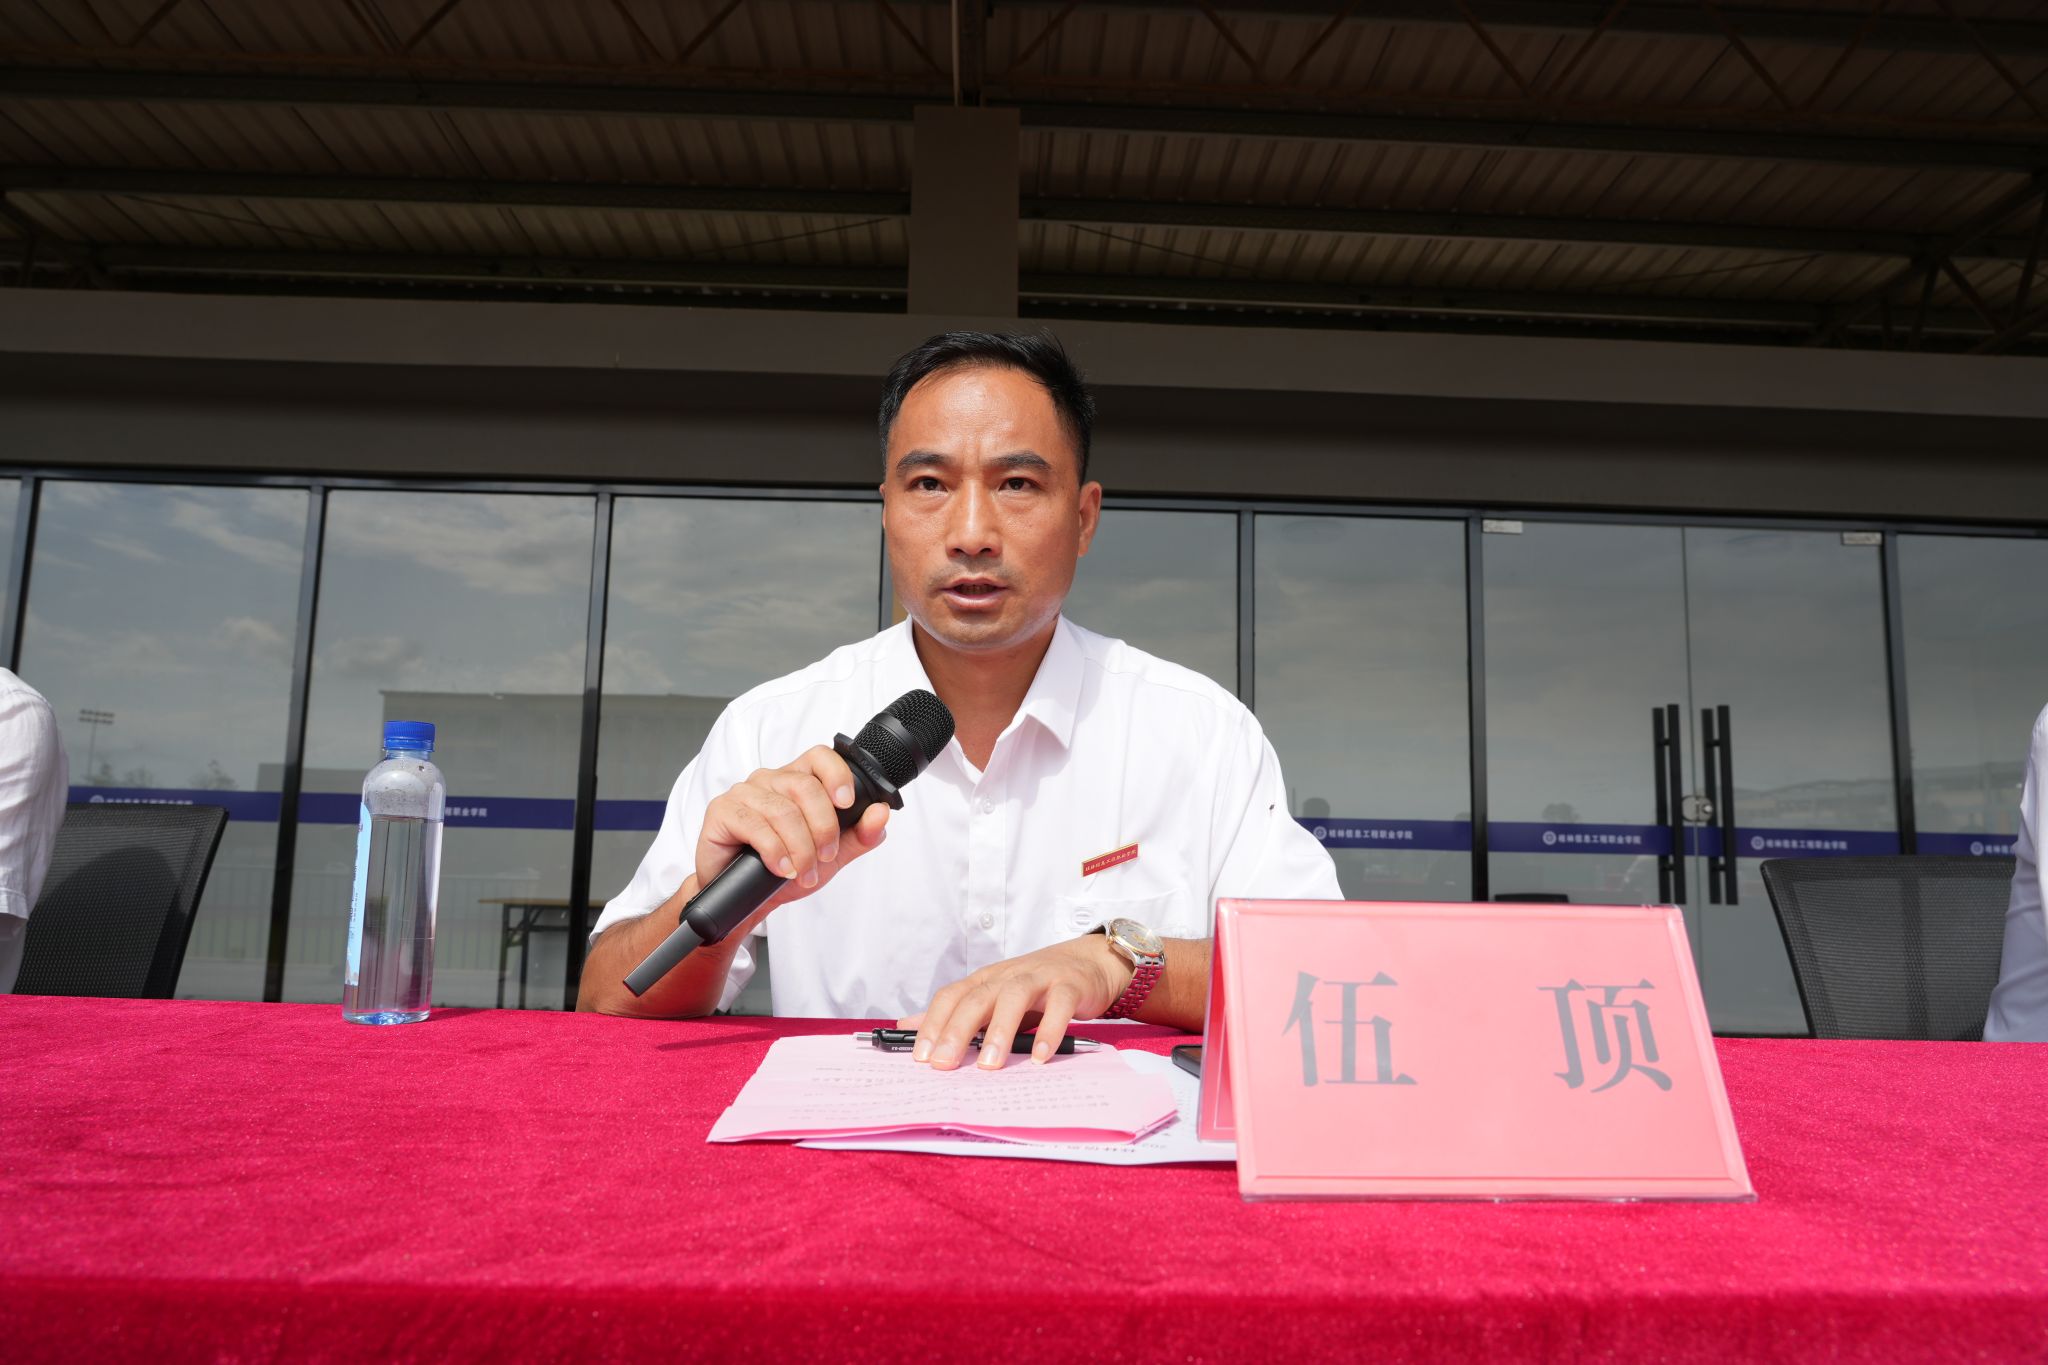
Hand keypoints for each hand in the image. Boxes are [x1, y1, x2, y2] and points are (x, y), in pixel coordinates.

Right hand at [695, 745, 890, 931]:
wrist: (747, 899)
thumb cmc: (786, 869)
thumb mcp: (833, 856)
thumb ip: (860, 834)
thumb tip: (881, 813)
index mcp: (798, 780)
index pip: (820, 756)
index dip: (837, 774)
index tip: (847, 803)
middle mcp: (771, 780)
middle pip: (805, 787)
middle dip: (823, 828)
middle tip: (825, 857)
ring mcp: (744, 793)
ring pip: (782, 810)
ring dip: (800, 847)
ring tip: (803, 872)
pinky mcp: (722, 811)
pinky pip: (754, 825)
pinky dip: (774, 851)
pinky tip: (781, 868)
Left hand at [897, 936, 1134, 1070]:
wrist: (1089, 960)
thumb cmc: (1037, 985)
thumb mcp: (994, 997)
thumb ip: (955, 1014)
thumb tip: (907, 1028)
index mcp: (986, 980)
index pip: (951, 996)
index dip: (933, 1024)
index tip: (921, 1057)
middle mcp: (1008, 976)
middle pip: (977, 998)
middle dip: (957, 1031)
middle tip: (944, 1064)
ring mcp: (1039, 978)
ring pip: (1013, 997)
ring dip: (999, 1031)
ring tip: (989, 1065)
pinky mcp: (1069, 985)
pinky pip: (1058, 1005)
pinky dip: (1049, 1030)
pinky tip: (1040, 1056)